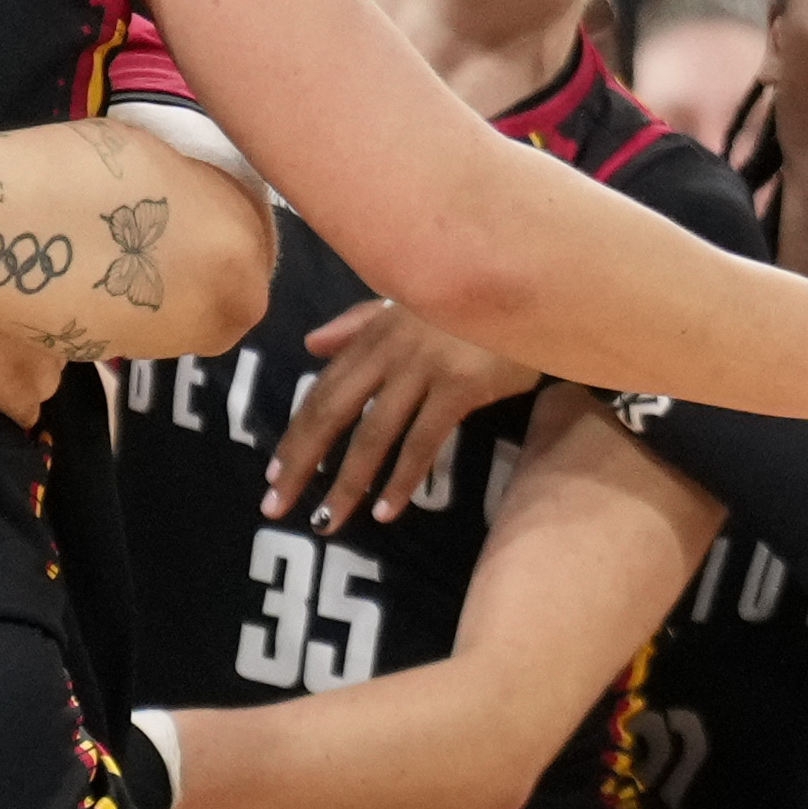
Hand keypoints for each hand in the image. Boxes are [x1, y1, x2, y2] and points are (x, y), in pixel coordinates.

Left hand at [270, 297, 529, 523]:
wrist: (535, 287)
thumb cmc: (472, 302)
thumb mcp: (410, 304)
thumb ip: (359, 322)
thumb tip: (309, 344)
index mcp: (374, 331)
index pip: (323, 388)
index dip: (295, 433)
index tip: (272, 473)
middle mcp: (390, 348)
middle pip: (332, 411)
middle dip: (301, 462)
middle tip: (275, 506)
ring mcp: (425, 366)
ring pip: (374, 434)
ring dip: (347, 483)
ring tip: (328, 521)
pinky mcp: (460, 385)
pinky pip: (423, 441)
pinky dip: (403, 479)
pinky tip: (388, 511)